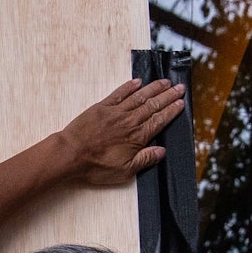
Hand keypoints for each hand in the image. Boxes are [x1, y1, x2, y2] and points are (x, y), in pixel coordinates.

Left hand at [48, 77, 187, 190]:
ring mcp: (116, 112)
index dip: (171, 111)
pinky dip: (129, 87)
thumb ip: (145, 159)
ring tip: (165, 82)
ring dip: (153, 88)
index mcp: (137, 136)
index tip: (181, 103)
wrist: (71, 154)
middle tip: (180, 87)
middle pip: (153, 105)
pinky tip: (138, 82)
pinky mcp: (102, 107)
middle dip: (168, 96)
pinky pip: (119, 94)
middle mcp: (129, 120)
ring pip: (139, 96)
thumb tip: (162, 151)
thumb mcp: (125, 171)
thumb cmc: (96, 166)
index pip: (159, 120)